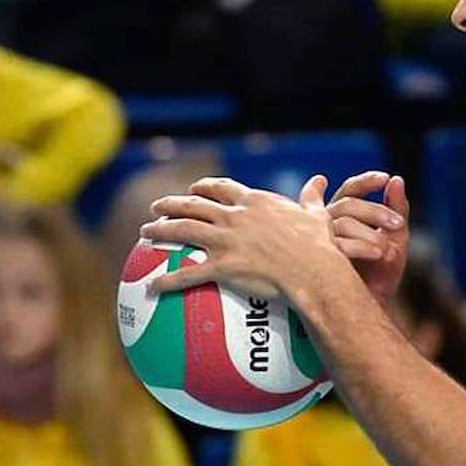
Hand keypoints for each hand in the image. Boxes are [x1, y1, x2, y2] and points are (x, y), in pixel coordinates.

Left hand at [140, 175, 347, 301]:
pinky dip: (168, 279)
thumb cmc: (319, 246)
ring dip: (160, 230)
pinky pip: (188, 273)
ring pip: (184, 230)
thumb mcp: (316, 215)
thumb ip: (312, 197)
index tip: (194, 190)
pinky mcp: (223, 266)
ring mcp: (226, 240)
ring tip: (145, 232)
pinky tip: (152, 285)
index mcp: (254, 202)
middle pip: (194, 205)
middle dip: (171, 204)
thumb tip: (321, 179)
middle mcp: (234, 216)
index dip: (204, 188)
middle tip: (155, 207)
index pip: (221, 188)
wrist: (313, 270)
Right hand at [325, 171, 408, 307]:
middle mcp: (326, 225)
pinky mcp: (317, 262)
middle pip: (347, 205)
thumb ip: (397, 209)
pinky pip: (335, 244)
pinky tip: (378, 254)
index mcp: (342, 216)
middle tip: (398, 225)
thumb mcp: (396, 238)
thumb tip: (397, 181)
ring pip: (341, 222)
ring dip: (369, 233)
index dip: (364, 182)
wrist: (372, 308)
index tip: (384, 178)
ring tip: (389, 251)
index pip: (349, 191)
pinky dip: (359, 246)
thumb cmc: (380, 273)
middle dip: (375, 212)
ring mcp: (319, 242)